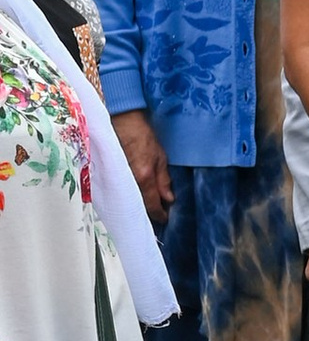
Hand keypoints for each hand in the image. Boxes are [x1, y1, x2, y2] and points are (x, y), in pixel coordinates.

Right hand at [113, 109, 172, 225]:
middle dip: (147, 213)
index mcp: (144, 177)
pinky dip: (126, 197)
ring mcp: (117, 179)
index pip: (152, 204)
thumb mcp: (160, 157)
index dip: (159, 214)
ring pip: (128, 201)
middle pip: (138, 207)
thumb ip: (164, 180)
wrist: (121, 121)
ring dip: (137, 206)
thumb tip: (169, 199)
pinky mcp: (107, 175)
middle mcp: (129, 181)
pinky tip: (132, 197)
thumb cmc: (142, 136)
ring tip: (145, 208)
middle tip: (156, 215)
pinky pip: (118, 192)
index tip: (165, 218)